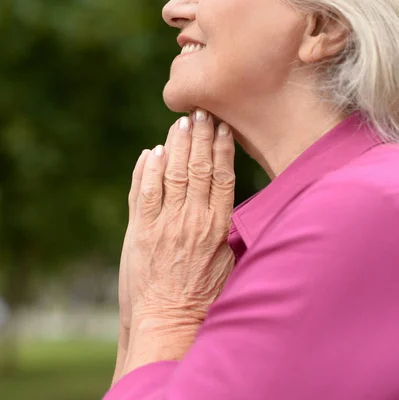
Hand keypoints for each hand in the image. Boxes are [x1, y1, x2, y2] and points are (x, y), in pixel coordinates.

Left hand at [114, 109, 235, 379]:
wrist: (168, 324)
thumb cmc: (202, 298)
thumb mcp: (226, 263)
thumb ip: (227, 229)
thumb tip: (229, 203)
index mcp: (217, 226)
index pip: (223, 176)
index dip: (223, 149)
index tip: (224, 127)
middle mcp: (192, 219)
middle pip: (198, 167)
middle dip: (201, 136)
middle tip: (202, 111)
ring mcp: (164, 224)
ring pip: (173, 173)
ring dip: (177, 144)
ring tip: (182, 122)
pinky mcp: (139, 231)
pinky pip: (143, 192)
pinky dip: (148, 169)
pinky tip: (153, 151)